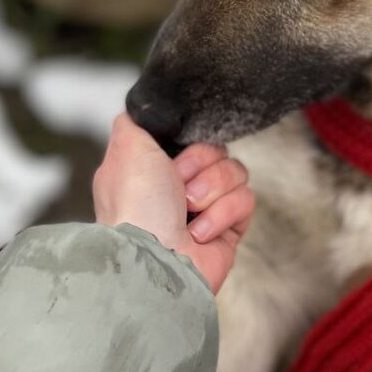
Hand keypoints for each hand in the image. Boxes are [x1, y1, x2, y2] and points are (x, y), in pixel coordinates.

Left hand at [93, 113, 253, 293]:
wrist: (155, 260)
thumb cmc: (136, 207)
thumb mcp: (126, 149)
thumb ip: (133, 122)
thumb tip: (142, 111)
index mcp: (153, 168)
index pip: (190, 136)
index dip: (189, 141)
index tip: (175, 152)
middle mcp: (178, 187)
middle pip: (216, 149)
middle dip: (201, 164)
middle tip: (179, 185)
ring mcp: (204, 209)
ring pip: (236, 171)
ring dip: (212, 189)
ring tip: (189, 211)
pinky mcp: (228, 229)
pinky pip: (246, 199)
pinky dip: (223, 214)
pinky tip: (200, 232)